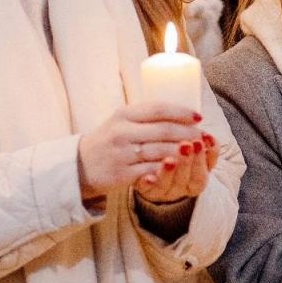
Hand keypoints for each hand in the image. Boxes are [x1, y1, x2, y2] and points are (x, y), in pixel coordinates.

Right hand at [78, 100, 205, 202]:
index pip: (158, 109)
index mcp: (124, 114)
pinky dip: (167, 168)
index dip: (182, 112)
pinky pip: (151, 170)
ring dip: (182, 151)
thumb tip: (183, 111)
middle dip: (187, 133)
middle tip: (201, 136)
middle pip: (163, 130)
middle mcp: (122, 131)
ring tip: (196, 150)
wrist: (80, 165)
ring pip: (160, 151)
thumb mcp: (122, 121)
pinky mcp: (121, 173)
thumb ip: (146, 115)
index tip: (199, 117)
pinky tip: (178, 166)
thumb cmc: (109, 140)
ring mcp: (121, 153)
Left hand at [135, 132, 217, 203]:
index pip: (201, 176)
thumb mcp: (196, 147)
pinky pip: (146, 190)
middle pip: (185, 182)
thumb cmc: (178, 148)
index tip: (200, 142)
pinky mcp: (144, 189)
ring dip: (168, 173)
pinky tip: (148, 177)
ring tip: (169, 160)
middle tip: (186, 146)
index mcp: (194, 181)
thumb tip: (209, 136)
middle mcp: (180, 188)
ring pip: (166, 187)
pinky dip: (148, 183)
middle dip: (187, 163)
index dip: (201, 161)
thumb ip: (205, 143)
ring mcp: (161, 191)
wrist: (152, 162)